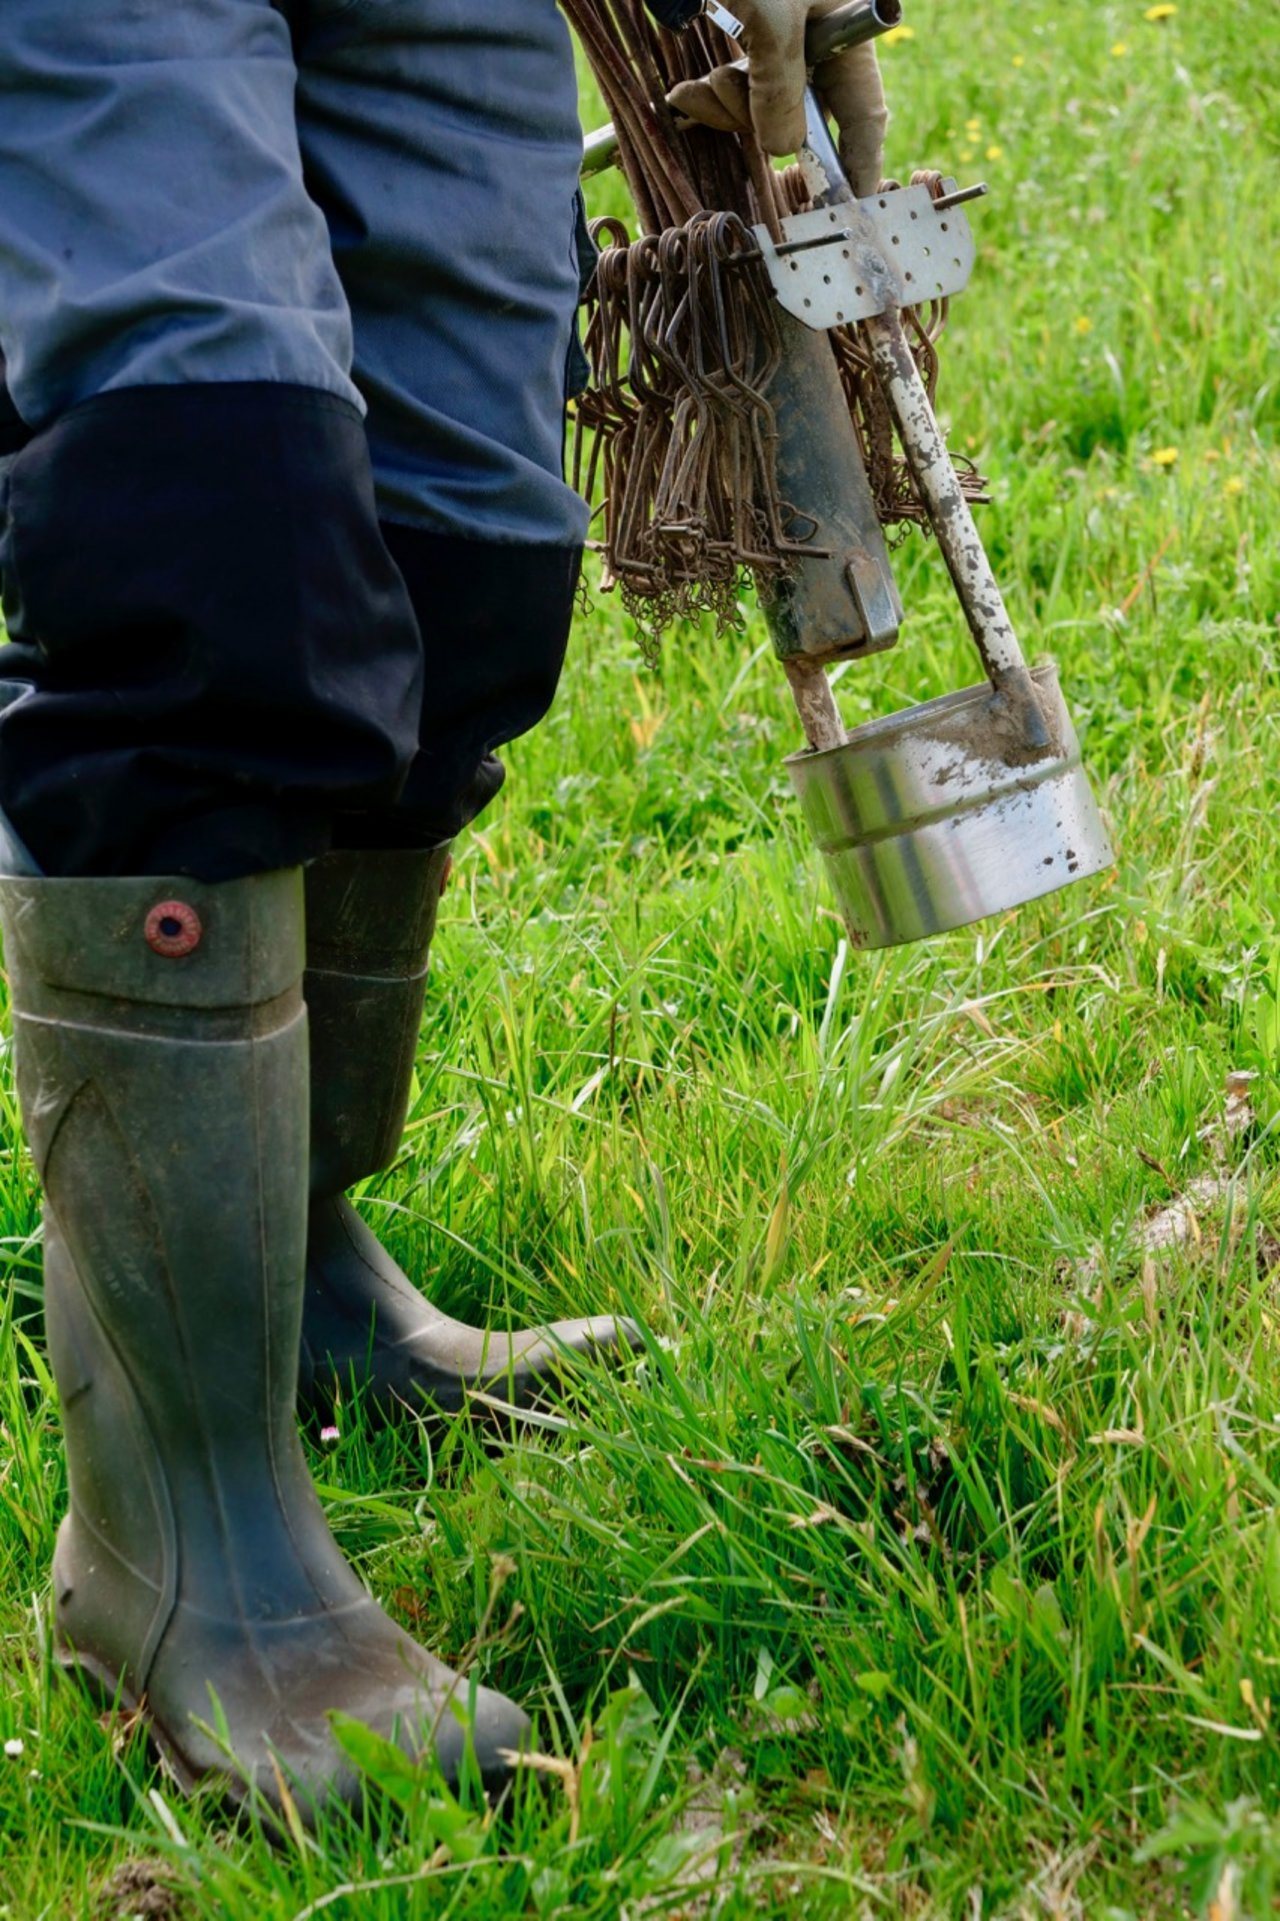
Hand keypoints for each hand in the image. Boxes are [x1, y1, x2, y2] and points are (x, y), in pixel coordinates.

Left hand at [666, 1, 888, 195]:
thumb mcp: (772, 18)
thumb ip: (779, 88)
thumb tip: (784, 148)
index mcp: (849, 26)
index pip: (865, 114)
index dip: (858, 166)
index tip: (852, 209)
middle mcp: (820, 35)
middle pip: (802, 115)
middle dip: (757, 123)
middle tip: (720, 95)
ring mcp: (783, 37)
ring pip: (762, 106)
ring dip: (726, 106)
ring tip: (698, 88)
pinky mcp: (748, 34)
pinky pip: (738, 88)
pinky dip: (713, 98)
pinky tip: (688, 94)